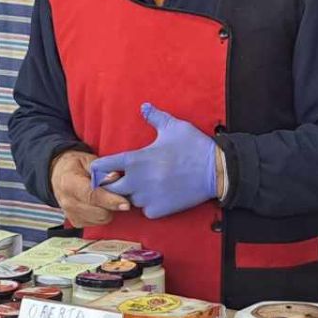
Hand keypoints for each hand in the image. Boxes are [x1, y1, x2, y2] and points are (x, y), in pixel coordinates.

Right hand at [51, 149, 128, 227]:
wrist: (58, 175)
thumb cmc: (75, 166)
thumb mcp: (87, 160)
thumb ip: (101, 169)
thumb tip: (115, 177)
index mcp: (69, 183)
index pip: (92, 196)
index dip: (110, 200)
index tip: (125, 203)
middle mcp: (68, 202)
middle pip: (99, 212)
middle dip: (112, 204)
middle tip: (116, 192)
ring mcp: (71, 215)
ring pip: (101, 219)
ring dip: (108, 209)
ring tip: (106, 196)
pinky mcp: (76, 222)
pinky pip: (98, 223)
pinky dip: (103, 214)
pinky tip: (100, 204)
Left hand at [88, 103, 222, 219]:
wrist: (217, 171)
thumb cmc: (194, 146)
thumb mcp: (174, 127)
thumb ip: (155, 117)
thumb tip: (144, 106)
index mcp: (136, 160)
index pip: (104, 166)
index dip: (100, 166)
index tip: (101, 166)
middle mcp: (138, 181)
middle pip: (110, 189)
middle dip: (112, 184)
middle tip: (119, 178)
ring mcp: (148, 198)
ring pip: (128, 200)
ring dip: (131, 194)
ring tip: (141, 185)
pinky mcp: (160, 210)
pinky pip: (144, 211)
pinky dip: (147, 205)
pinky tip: (155, 196)